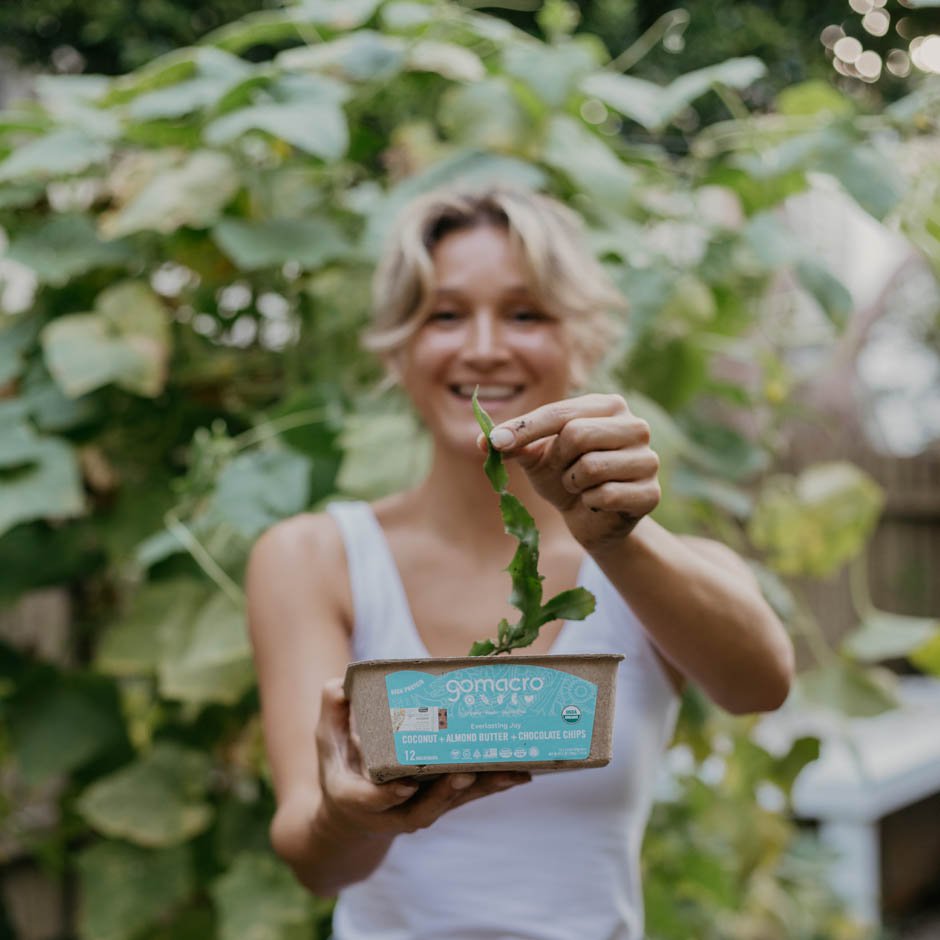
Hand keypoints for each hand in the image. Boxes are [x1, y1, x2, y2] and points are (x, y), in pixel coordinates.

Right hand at [316, 679, 530, 836]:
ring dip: (481, 788)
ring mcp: (419, 809)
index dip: (388, 795)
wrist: (350, 817)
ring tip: (510, 771)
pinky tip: (521, 772)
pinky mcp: (441, 803)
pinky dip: (492, 784)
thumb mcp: (327, 742)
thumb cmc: (339, 768)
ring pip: (452, 803)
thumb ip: (331, 714)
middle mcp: (392, 812)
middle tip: (465, 772)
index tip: (405, 785)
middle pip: (423, 807)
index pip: (373, 800)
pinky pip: (468, 796)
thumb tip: (339, 686)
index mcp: (357, 798)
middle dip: (446, 792)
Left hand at [480, 394, 660, 551]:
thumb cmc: (566, 477)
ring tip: (581, 486)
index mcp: (608, 406)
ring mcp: (648, 459)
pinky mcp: (652, 493)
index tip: (493, 442)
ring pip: (591, 466)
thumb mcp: (538, 457)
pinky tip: (596, 503)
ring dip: (573, 483)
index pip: (560, 412)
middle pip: (577, 434)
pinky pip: (606, 495)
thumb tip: (486, 440)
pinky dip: (590, 503)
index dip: (524, 428)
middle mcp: (634, 425)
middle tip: (562, 471)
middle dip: (558, 459)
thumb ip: (516, 444)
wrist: (593, 520)